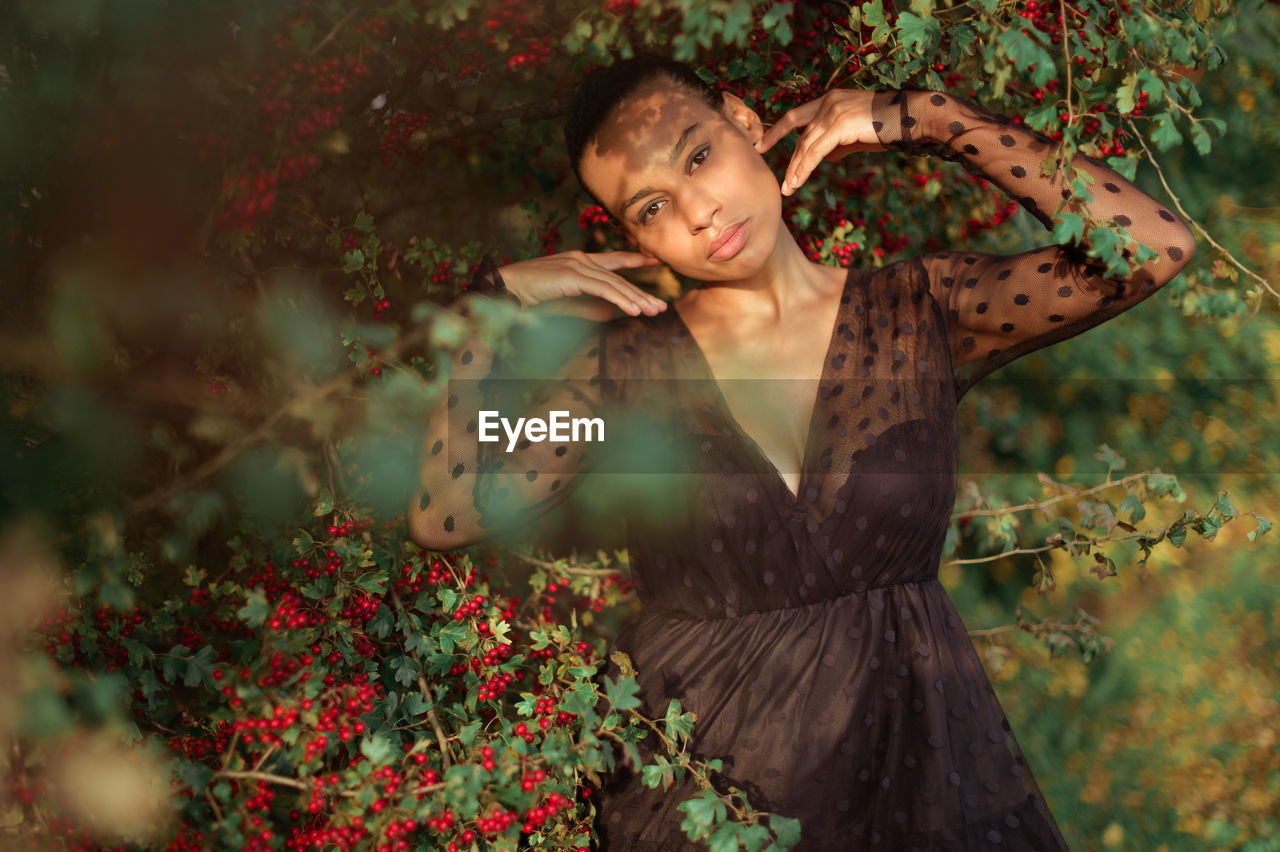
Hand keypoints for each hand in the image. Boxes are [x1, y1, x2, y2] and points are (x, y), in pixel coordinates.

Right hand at [498, 250, 667, 321]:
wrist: (503, 289)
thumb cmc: (527, 297)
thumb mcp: (563, 304)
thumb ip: (587, 308)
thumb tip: (610, 313)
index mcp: (578, 262)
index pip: (613, 261)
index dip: (635, 260)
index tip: (655, 261)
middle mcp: (580, 259)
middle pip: (618, 276)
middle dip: (640, 292)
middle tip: (660, 306)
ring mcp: (576, 265)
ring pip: (613, 284)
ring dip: (635, 299)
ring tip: (652, 312)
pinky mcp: (571, 276)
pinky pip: (602, 289)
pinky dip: (620, 300)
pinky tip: (633, 311)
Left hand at [754, 89, 885, 195]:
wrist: (912, 117)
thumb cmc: (888, 126)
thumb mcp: (855, 135)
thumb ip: (837, 144)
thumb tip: (823, 159)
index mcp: (830, 100)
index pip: (796, 117)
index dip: (777, 131)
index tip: (761, 145)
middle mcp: (828, 102)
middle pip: (800, 135)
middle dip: (788, 160)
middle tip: (781, 182)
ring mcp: (833, 111)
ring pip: (806, 144)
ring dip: (795, 169)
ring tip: (788, 189)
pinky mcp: (840, 124)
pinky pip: (816, 151)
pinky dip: (805, 167)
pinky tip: (798, 181)